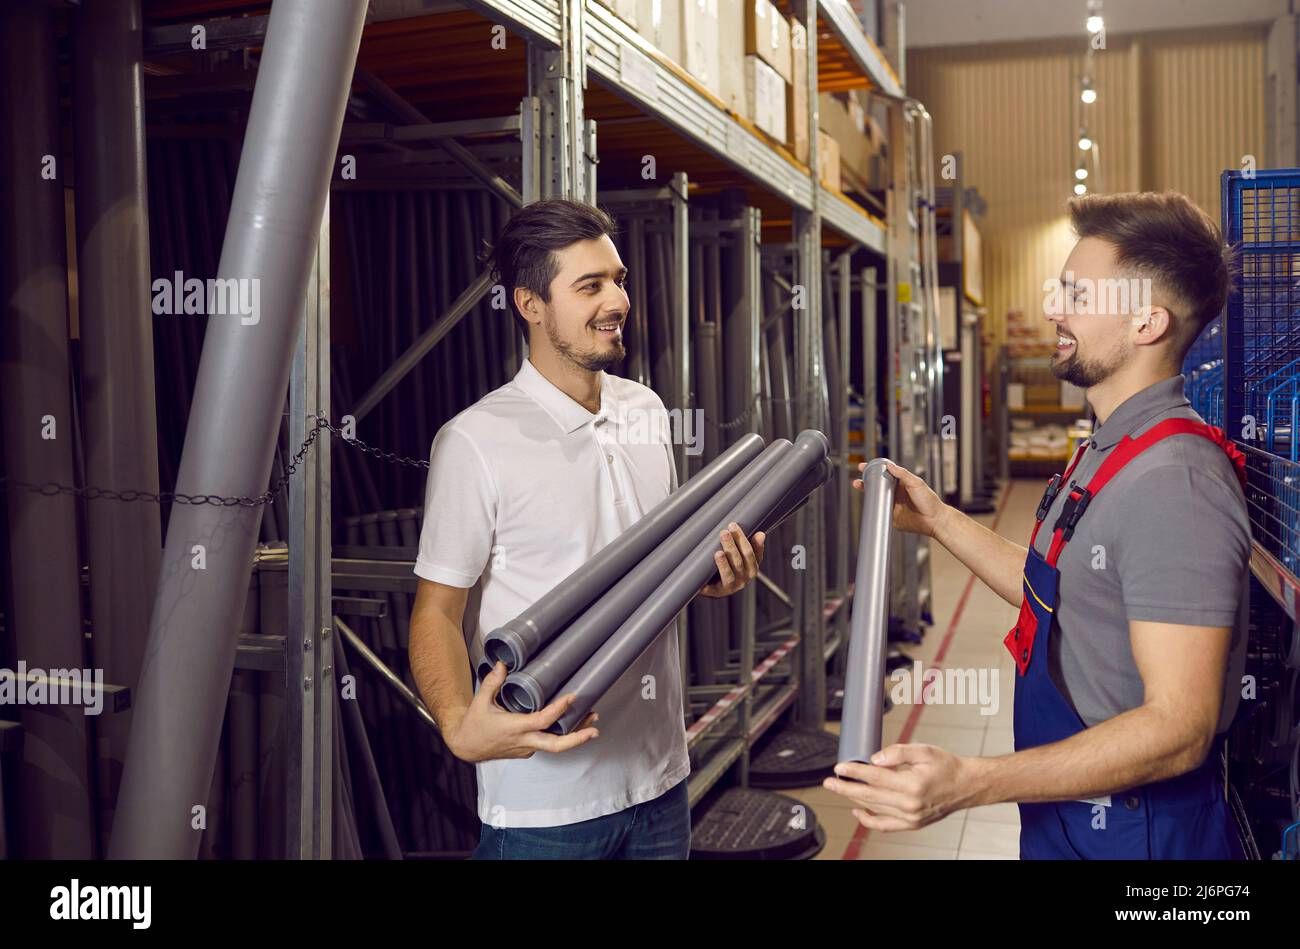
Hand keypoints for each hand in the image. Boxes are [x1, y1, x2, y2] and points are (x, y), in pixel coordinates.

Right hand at [442, 661, 598, 762]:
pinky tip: (572, 723)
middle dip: (577, 738)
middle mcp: (523, 741)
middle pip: (556, 745)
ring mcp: (526, 748)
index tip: (572, 697)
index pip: (542, 721)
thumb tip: (503, 663)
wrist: (465, 746)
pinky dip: (561, 734)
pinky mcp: (526, 750)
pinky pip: (547, 743)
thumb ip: (493, 682)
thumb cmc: (473, 724)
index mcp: (514, 727)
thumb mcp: (481, 701)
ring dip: (575, 735)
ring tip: (592, 721)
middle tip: (594, 728)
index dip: (558, 710)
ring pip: (555, 745)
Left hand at [699, 523, 765, 597]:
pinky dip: (708, 584)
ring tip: (718, 553)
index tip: (733, 526)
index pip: (750, 553)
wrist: (716, 587)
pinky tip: (703, 578)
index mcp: (752, 569)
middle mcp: (744, 579)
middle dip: (731, 546)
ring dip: (723, 564)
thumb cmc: (732, 567)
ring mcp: (730, 587)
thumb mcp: (743, 557)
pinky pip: (713, 588)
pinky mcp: (716, 593)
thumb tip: (761, 534)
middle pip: (738, 561)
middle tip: (724, 532)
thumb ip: (752, 546)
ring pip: (728, 574)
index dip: (742, 539)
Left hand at [822, 743, 978, 830]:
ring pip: (874, 809)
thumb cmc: (946, 766)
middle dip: (846, 787)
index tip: (840, 767)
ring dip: (854, 799)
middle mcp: (910, 805)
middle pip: (869, 796)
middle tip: (829, 782)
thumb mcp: (923, 750)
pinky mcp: (912, 824)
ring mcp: (911, 818)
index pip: (875, 778)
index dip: (855, 772)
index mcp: (913, 785)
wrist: (966, 786)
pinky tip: (857, 809)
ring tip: (841, 788)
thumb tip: (874, 759)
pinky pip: (884, 825)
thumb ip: (897, 752)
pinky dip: (868, 819)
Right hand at [854, 460, 951, 538]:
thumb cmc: (929, 500)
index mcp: (900, 483)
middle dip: (865, 482)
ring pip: (876, 499)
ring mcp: (892, 505)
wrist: (934, 520)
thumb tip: (889, 465)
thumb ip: (903, 474)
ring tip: (858, 487)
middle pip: (877, 486)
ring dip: (866, 495)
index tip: (863, 467)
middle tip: (857, 480)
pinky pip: (879, 513)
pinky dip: (872, 510)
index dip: (873, 470)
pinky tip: (866, 506)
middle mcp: (895, 493)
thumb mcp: (916, 483)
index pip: (884, 474)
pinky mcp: (891, 517)